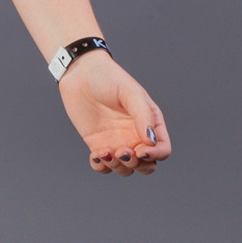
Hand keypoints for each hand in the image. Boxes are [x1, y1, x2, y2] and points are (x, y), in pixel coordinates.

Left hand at [57, 52, 170, 174]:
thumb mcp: (130, 92)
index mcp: (150, 123)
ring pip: (125, 169)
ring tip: (104, 151)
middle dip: (137, 165)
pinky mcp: (97, 145)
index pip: (162, 149)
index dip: (155, 155)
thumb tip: (151, 141)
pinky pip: (103, 166)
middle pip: (146, 165)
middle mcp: (136, 136)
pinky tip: (96, 155)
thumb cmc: (108, 78)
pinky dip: (101, 167)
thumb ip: (143, 115)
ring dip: (118, 167)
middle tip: (122, 151)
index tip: (140, 150)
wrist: (79, 73)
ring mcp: (117, 142)